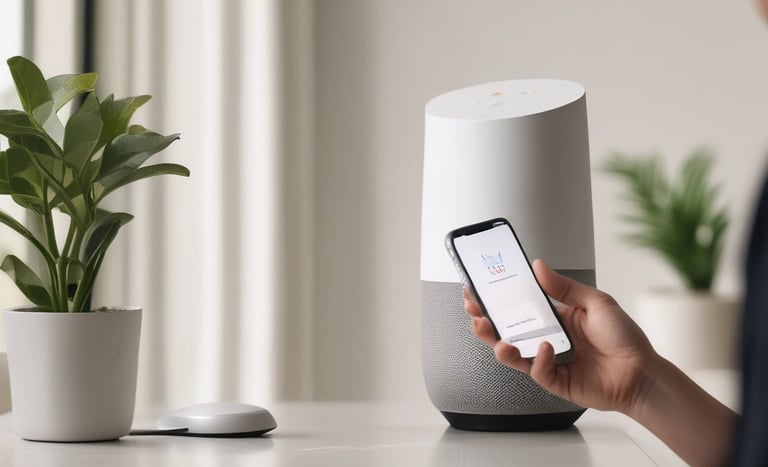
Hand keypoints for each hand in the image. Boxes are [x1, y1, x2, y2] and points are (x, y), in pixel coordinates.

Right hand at [465, 259, 657, 413]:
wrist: (642, 373)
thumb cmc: (624, 338)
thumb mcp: (596, 302)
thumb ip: (564, 287)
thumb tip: (538, 267)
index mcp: (555, 318)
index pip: (518, 308)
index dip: (497, 301)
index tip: (479, 290)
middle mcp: (548, 338)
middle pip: (507, 331)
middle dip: (486, 322)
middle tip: (474, 312)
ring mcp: (550, 361)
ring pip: (514, 354)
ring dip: (499, 344)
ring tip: (494, 336)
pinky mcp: (556, 381)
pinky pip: (538, 371)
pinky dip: (539, 359)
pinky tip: (547, 349)